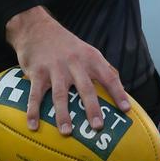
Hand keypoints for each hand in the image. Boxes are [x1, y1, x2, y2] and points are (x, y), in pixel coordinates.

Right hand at [5, 6, 130, 134]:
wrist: (36, 28)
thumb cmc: (66, 45)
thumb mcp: (87, 51)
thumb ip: (103, 68)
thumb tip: (122, 87)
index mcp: (90, 58)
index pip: (108, 76)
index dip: (118, 92)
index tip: (126, 110)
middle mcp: (74, 62)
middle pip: (85, 87)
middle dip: (92, 107)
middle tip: (97, 127)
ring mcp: (55, 67)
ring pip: (60, 94)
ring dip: (63, 114)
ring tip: (67, 132)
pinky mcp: (37, 72)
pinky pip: (35, 94)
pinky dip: (33, 111)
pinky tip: (33, 126)